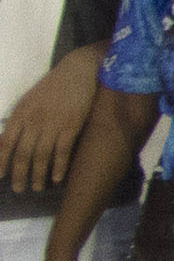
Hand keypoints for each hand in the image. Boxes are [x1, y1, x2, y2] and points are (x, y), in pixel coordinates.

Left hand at [0, 59, 95, 194]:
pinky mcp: (72, 125)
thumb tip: (6, 142)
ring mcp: (53, 124)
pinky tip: (57, 178)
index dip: (2, 162)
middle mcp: (34, 121)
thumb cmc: (53, 86)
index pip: (6, 143)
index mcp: (20, 114)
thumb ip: (20, 121)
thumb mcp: (29, 101)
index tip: (0, 177)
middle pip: (23, 153)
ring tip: (37, 187)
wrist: (78, 70)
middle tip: (19, 189)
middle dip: (19, 174)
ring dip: (38, 174)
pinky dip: (59, 166)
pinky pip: (62, 151)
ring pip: (41, 155)